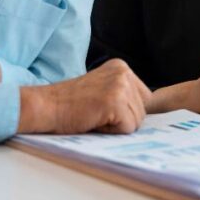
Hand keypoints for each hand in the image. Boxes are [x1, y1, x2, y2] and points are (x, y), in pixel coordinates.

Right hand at [29, 59, 151, 133]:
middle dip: (122, 119)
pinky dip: (111, 131)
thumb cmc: (71, 104)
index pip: (145, 98)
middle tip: (96, 112)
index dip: (126, 111)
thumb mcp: (103, 89)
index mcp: (121, 67)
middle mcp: (123, 72)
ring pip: (137, 121)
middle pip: (143, 110)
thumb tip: (154, 113)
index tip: (104, 108)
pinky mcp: (114, 101)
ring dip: (116, 125)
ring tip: (94, 115)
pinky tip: (94, 119)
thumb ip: (124, 94)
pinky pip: (128, 128)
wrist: (46, 106)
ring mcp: (120, 85)